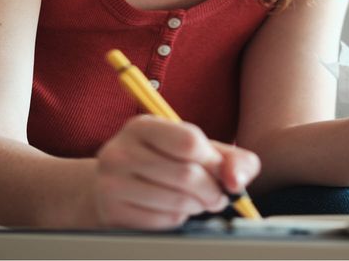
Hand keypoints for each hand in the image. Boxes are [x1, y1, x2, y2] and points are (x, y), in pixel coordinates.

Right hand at [90, 115, 259, 229]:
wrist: (114, 186)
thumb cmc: (163, 163)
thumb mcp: (194, 149)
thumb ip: (229, 158)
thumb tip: (236, 182)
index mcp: (143, 127)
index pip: (190, 142)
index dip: (214, 161)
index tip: (220, 170)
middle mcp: (121, 151)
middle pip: (186, 174)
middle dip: (212, 190)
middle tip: (216, 195)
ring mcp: (112, 183)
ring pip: (177, 201)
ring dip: (198, 206)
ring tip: (197, 202)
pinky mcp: (113, 212)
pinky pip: (163, 221)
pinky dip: (179, 218)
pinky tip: (175, 210)